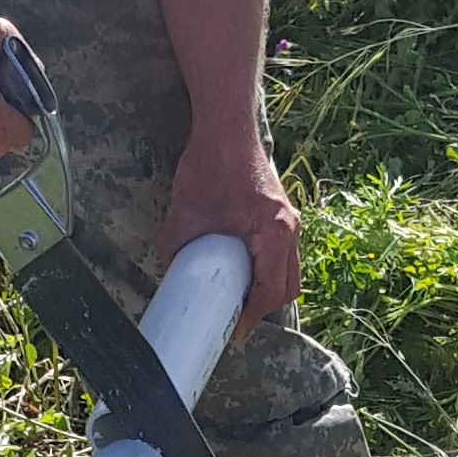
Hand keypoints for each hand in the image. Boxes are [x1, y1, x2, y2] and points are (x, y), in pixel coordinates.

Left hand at [157, 128, 300, 333]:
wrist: (226, 126)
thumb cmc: (212, 164)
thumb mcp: (187, 212)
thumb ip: (175, 246)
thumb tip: (168, 273)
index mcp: (274, 232)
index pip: (271, 290)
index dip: (252, 316)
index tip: (233, 331)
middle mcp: (289, 229)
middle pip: (288, 286)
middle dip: (263, 308)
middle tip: (235, 320)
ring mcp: (289, 220)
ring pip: (288, 271)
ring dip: (266, 289)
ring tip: (237, 300)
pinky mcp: (280, 214)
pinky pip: (282, 255)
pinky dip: (267, 270)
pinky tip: (241, 272)